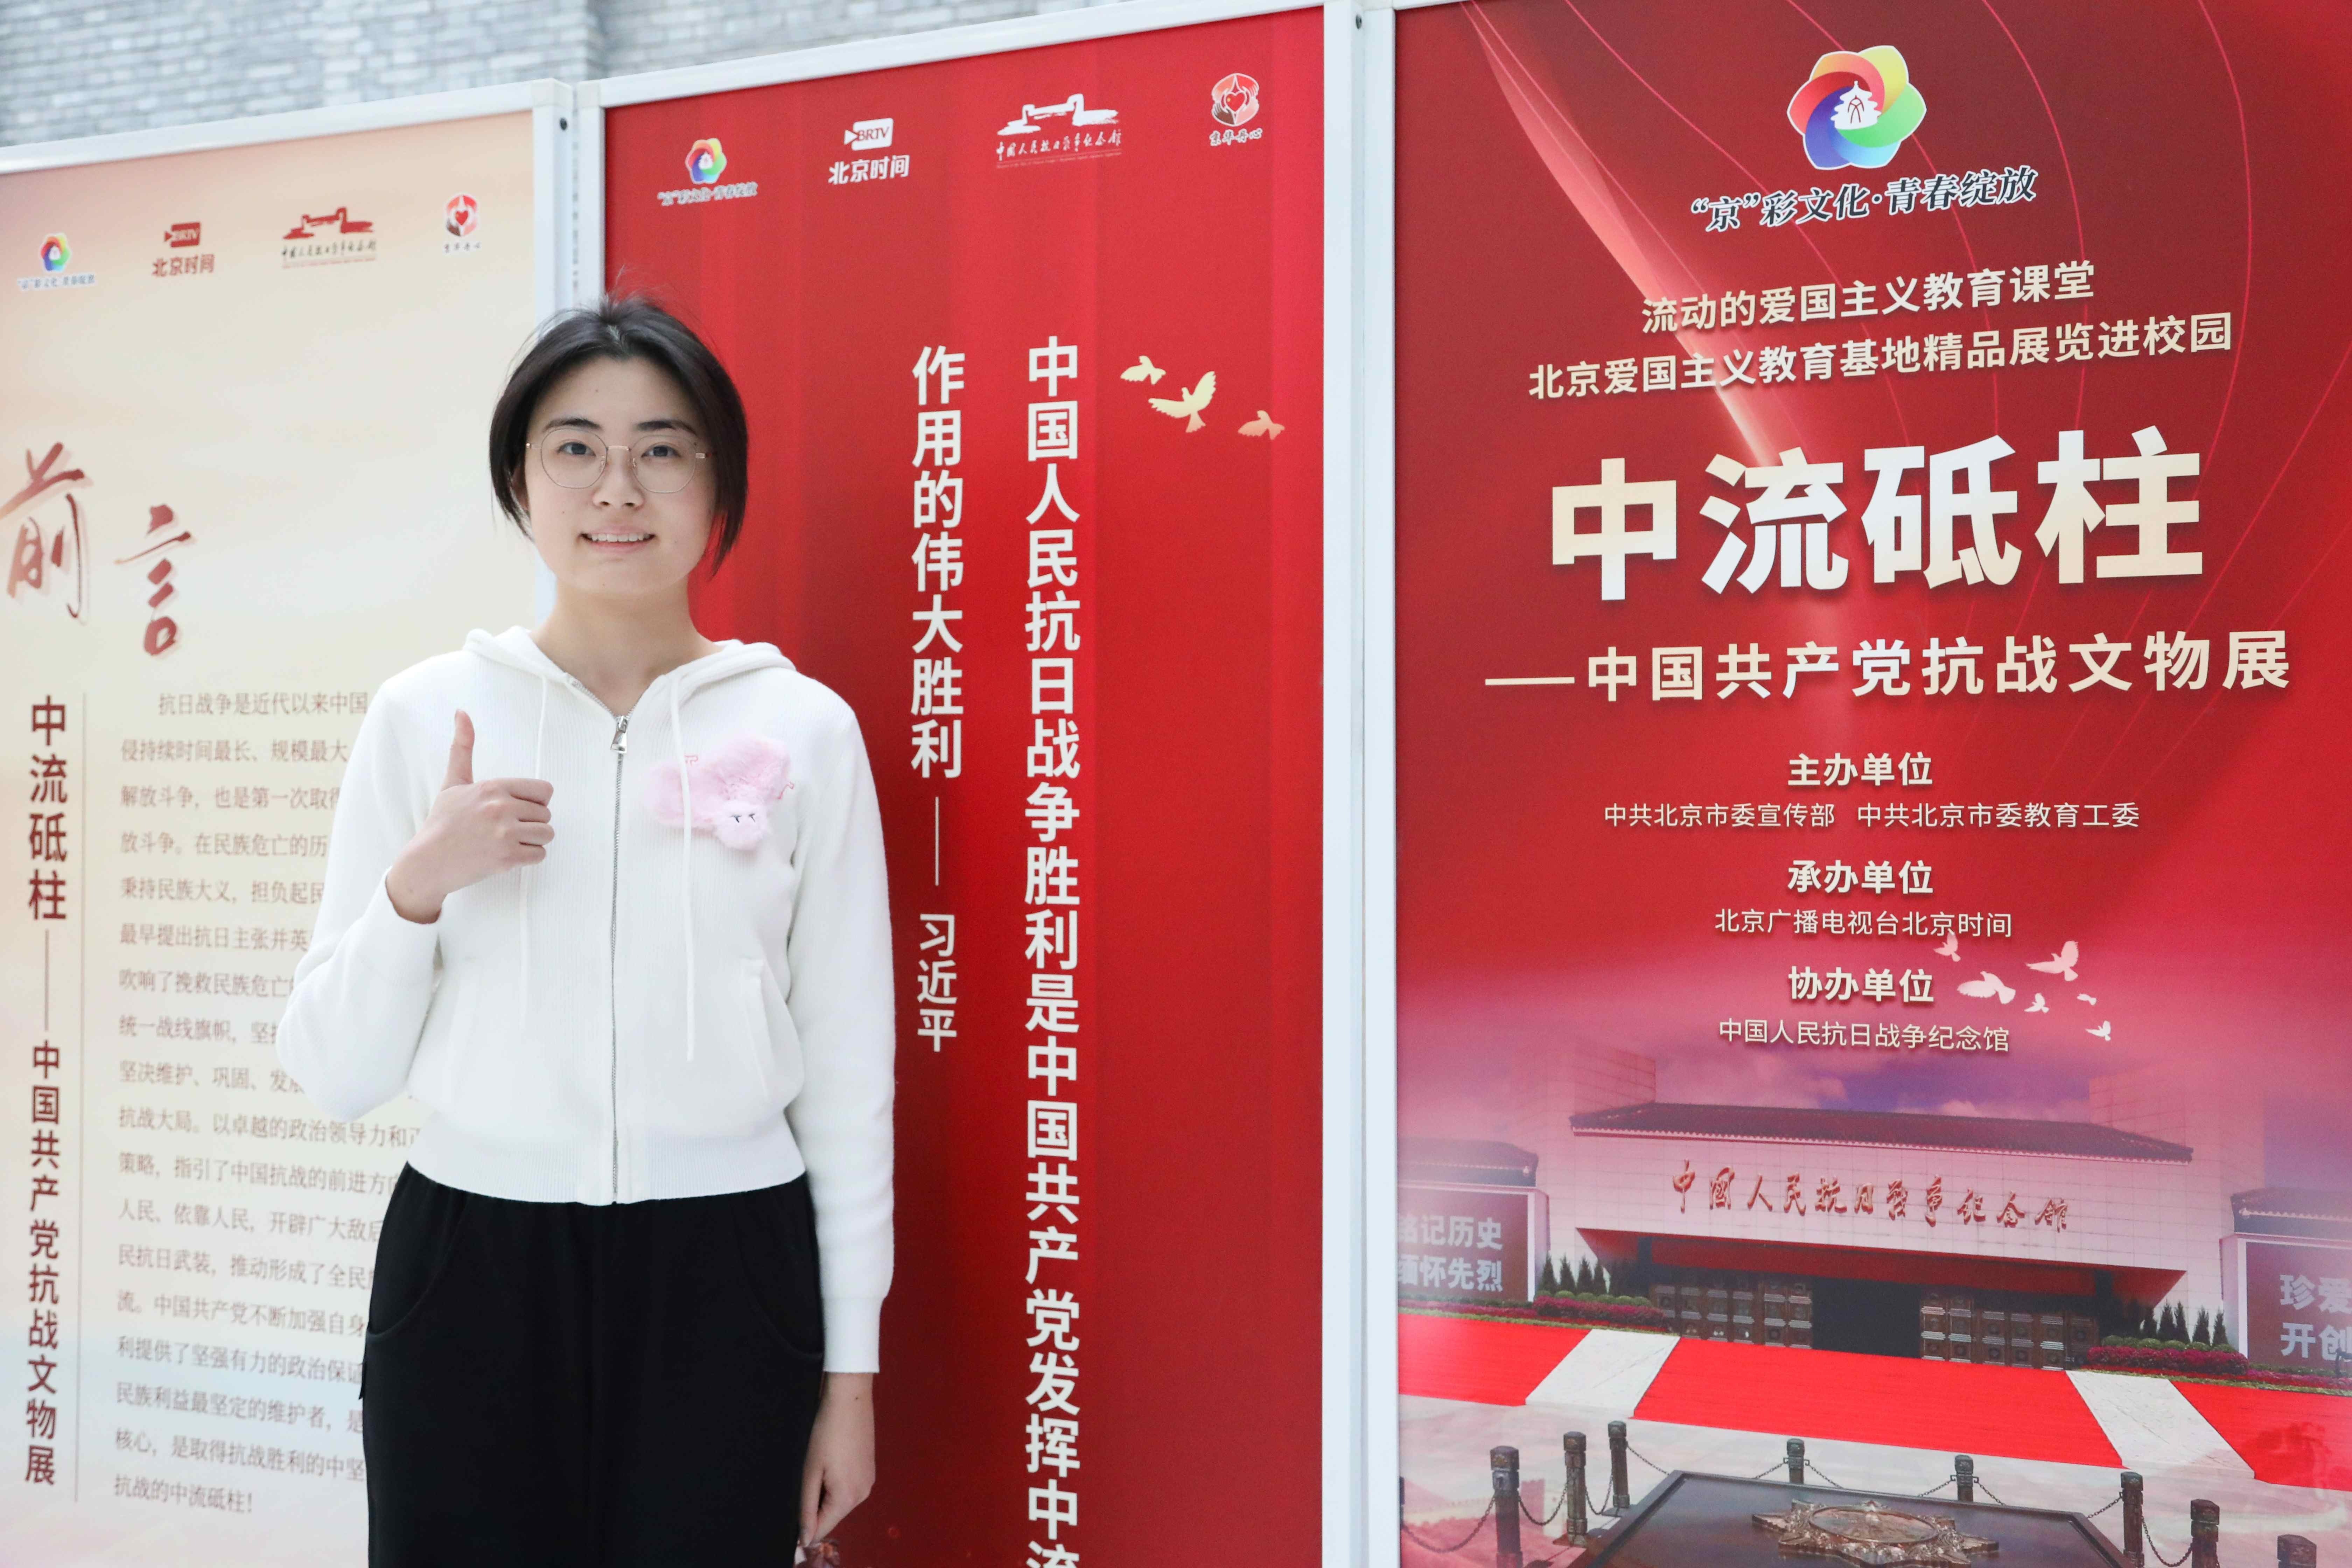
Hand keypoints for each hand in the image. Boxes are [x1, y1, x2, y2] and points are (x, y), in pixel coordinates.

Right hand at [384, 710, 554, 923]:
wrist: (428, 861)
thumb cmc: (442, 821)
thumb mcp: (453, 782)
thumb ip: (463, 748)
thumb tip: (461, 712)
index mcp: (493, 788)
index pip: (544, 790)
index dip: (535, 801)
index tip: (518, 808)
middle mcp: (502, 808)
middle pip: (546, 814)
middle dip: (532, 822)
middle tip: (508, 828)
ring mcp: (505, 834)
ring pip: (547, 834)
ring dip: (533, 840)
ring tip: (510, 841)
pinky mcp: (507, 859)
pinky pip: (540, 854)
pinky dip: (529, 856)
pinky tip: (509, 854)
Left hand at [798, 1372, 874, 1550]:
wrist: (850, 1399)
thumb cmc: (826, 1432)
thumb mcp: (810, 1472)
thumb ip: (807, 1508)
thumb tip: (806, 1538)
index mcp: (847, 1497)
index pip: (822, 1528)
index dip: (804, 1524)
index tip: (798, 1501)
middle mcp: (863, 1494)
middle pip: (832, 1515)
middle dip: (816, 1504)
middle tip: (810, 1474)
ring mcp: (869, 1482)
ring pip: (840, 1502)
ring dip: (826, 1492)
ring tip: (822, 1464)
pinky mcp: (870, 1471)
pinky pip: (849, 1488)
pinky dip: (837, 1482)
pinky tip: (833, 1460)